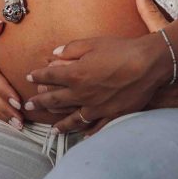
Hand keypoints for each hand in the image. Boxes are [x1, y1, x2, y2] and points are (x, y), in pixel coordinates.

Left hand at [26, 0, 173, 133]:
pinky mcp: (112, 114)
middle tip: (29, 106)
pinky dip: (87, 132)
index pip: (50, 76)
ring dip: (60, 123)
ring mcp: (96, 107)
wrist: (148, 64)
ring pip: (73, 119)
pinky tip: (82, 135)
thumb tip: (55, 53)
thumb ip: (71, 48)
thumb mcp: (93, 42)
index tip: (29, 76)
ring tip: (52, 129)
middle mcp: (82, 94)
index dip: (37, 76)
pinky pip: (96, 127)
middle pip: (55, 100)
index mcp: (75, 74)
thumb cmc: (121, 49)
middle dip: (40, 102)